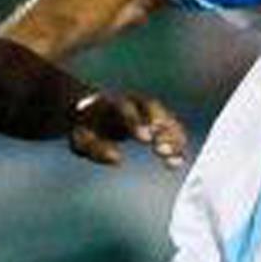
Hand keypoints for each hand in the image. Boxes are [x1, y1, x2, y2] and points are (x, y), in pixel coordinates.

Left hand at [70, 90, 189, 168]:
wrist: (92, 113)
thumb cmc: (85, 129)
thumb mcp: (81, 139)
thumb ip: (96, 148)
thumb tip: (117, 159)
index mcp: (111, 102)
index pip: (125, 108)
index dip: (137, 122)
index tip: (146, 140)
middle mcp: (133, 101)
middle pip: (151, 108)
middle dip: (159, 128)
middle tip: (161, 150)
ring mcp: (146, 109)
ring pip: (165, 118)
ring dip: (172, 138)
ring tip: (173, 161)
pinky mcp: (155, 119)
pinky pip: (170, 128)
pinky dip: (176, 143)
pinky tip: (179, 160)